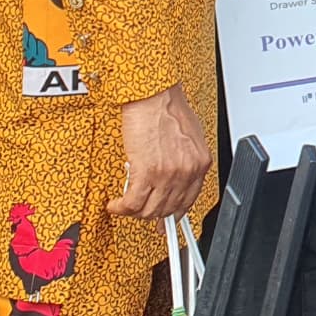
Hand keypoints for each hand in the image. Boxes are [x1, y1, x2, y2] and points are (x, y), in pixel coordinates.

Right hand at [108, 84, 211, 219]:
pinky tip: (116, 205)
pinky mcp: (146, 173)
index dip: (174, 214)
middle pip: (168, 209)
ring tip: (125, 206)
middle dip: (151, 213)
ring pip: (149, 211)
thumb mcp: (190, 136)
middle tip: (140, 210)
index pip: (189, 201)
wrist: (154, 95)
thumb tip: (176, 177)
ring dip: (134, 213)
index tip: (166, 220)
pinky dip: (121, 208)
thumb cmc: (169, 107)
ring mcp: (167, 175)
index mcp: (200, 163)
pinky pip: (132, 204)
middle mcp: (186, 172)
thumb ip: (186, 159)